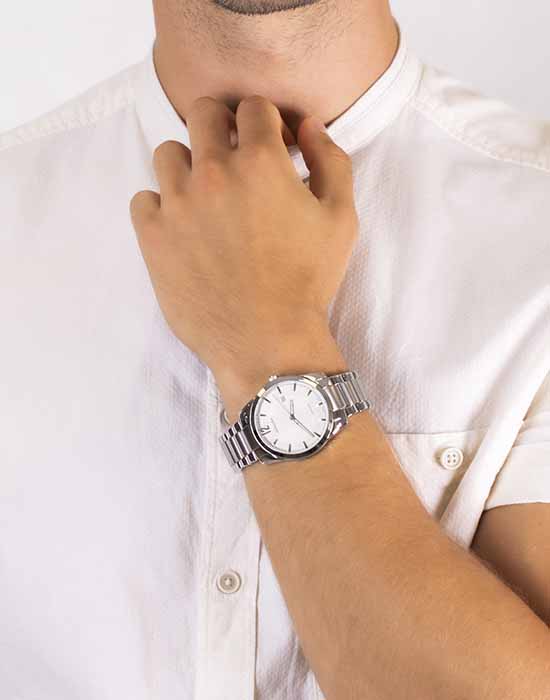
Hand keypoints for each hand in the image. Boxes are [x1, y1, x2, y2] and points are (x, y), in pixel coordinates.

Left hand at [129, 94, 357, 410]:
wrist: (266, 341)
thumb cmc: (308, 282)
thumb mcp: (341, 219)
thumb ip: (331, 160)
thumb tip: (309, 126)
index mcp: (260, 162)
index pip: (252, 107)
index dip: (265, 122)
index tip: (270, 146)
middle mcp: (212, 172)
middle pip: (202, 113)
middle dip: (221, 126)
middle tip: (234, 158)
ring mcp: (177, 204)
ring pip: (167, 153)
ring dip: (188, 165)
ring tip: (206, 197)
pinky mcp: (153, 237)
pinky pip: (143, 199)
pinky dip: (161, 206)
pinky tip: (183, 227)